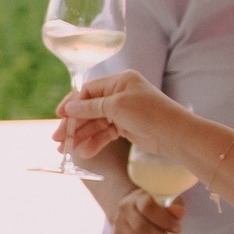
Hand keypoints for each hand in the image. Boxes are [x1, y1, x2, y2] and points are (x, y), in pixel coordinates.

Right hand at [59, 71, 191, 163]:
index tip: (58, 116)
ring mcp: (123, 111)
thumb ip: (90, 107)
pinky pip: (105, 133)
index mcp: (119, 82)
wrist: (175, 134)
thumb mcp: (116, 106)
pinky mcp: (126, 127)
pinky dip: (95, 142)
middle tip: (58, 140)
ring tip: (67, 150)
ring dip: (81, 136)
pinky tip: (86, 152)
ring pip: (95, 123)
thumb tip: (68, 109)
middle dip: (73, 124)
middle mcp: (120, 94)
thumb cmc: (148, 113)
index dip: (72, 104)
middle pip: (89, 109)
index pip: (88, 91)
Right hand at [112, 187, 187, 233]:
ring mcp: (119, 225)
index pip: (147, 208)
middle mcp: (124, 210)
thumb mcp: (168, 202)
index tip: (178, 228)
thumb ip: (174, 208)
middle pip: (141, 228)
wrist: (134, 210)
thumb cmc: (157, 206)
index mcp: (138, 198)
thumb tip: (179, 212)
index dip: (164, 220)